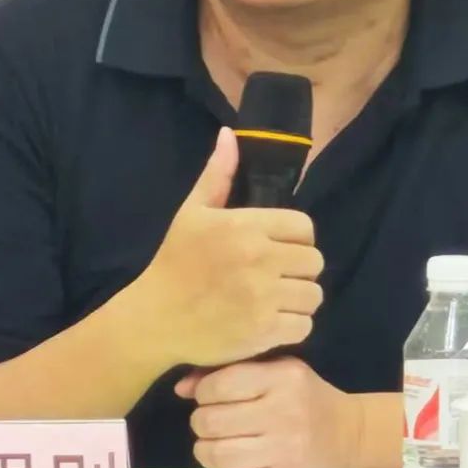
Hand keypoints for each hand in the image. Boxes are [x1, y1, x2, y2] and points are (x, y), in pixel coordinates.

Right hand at [133, 128, 324, 368]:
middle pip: (314, 262)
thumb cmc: (174, 261)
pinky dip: (293, 325)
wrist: (153, 319)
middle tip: (278, 274)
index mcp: (245, 227)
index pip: (304, 227)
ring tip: (278, 298)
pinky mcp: (263, 333)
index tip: (281, 246)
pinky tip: (273, 320)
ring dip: (300, 297)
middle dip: (300, 267)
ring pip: (313, 295)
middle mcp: (259, 261)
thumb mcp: (192, 211)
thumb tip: (230, 134)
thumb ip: (218, 173)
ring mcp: (263, 300)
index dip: (298, 237)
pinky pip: (304, 326)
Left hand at [174, 356, 361, 467]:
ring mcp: (283, 450)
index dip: (203, 391)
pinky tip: (233, 459)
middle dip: (201, 420)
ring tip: (214, 441)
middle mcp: (283, 412)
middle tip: (209, 419)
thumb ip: (228, 371)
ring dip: (205, 448)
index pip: (220, 384)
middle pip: (212, 420)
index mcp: (281, 377)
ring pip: (217, 454)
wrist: (348, 437)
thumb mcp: (275, 370)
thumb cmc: (303, 395)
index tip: (208, 394)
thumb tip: (181, 388)